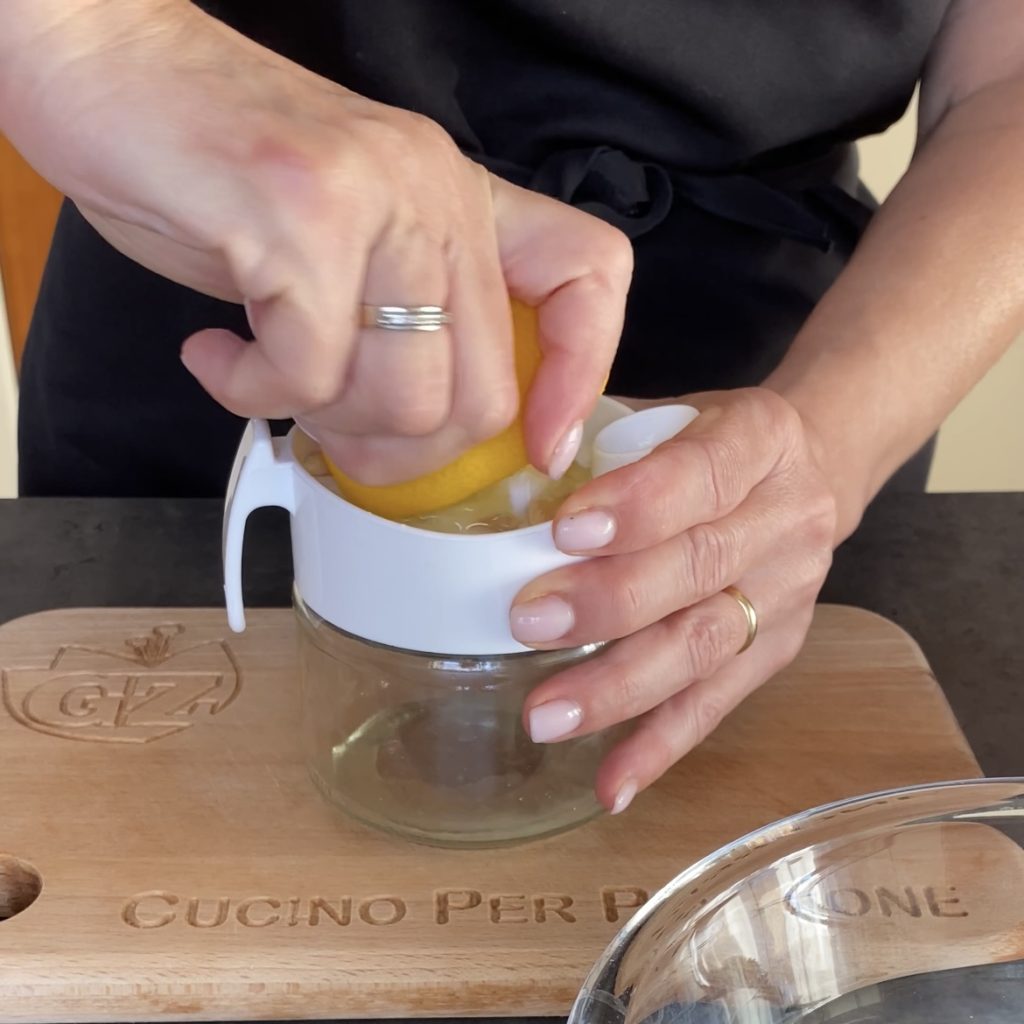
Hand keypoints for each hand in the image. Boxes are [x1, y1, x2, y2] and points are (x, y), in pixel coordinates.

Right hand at [2, 0, 629, 482]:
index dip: (583, 375)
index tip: (540, 448)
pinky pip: (306, 374)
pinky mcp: (298, 214)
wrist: (110, 67)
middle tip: (336, 430)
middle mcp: (434, 193)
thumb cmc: (223, 167)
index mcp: (462, 199)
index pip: (588, 276)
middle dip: (406, 451)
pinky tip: (219, 356)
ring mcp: (374, 199)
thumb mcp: (349, 241)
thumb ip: (407, 317)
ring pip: (404, 397)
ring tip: (271, 381)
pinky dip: (252, 393)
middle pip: (483, 392)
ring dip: (329, 423)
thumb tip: (430, 428)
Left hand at [510, 388, 837, 812]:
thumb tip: (513, 475)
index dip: (637, 507)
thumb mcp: (676, 410)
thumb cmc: (712, 441)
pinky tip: (611, 783)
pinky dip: (660, 747)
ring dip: (622, 687)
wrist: (812, 469)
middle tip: (528, 622)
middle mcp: (789, 518)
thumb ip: (607, 437)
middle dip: (611, 603)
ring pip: (706, 646)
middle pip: (701, 568)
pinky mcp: (778, 651)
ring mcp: (790, 593)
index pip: (702, 473)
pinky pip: (717, 704)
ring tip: (547, 716)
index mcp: (763, 438)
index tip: (563, 531)